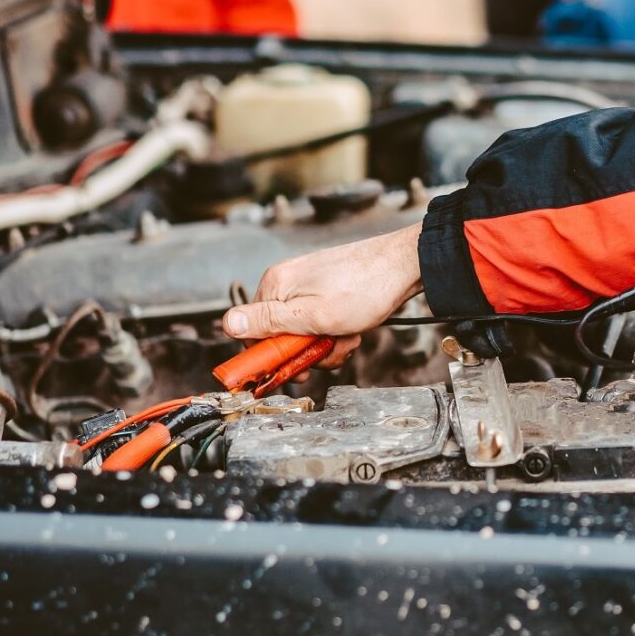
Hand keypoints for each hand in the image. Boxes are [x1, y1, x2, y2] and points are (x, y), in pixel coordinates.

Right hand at [222, 222, 422, 368]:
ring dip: (327, 345)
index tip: (294, 368)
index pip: (254, 333)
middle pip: (281, 337)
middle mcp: (287, 284)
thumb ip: (270, 322)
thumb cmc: (365, 288)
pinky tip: (353, 329)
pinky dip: (337, 334)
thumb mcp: (314, 315)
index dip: (274, 356)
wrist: (406, 267)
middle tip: (329, 348)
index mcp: (276, 286)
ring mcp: (308, 288)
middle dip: (307, 351)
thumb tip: (227, 323)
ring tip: (347, 336)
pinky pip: (322, 325)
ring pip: (305, 335)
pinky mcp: (326, 294)